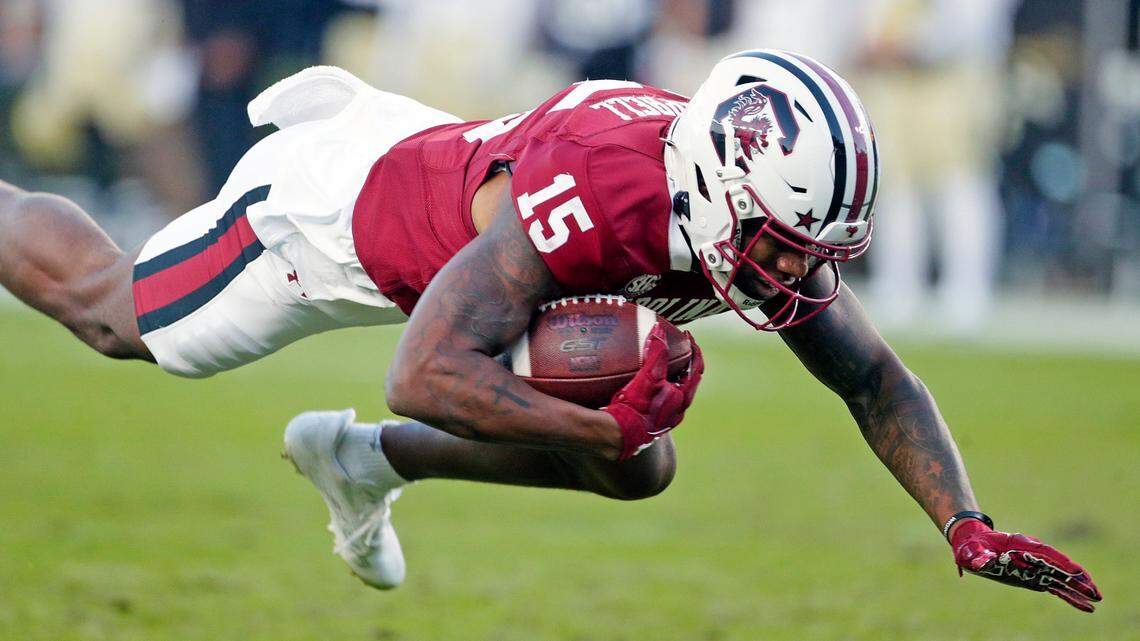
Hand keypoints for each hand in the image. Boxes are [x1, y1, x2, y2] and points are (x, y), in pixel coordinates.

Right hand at [602, 323, 702, 460]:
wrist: (619, 435)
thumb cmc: (636, 407)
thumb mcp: (649, 376)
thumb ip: (657, 353)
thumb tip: (659, 329)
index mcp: (682, 398)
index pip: (696, 368)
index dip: (694, 349)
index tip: (687, 335)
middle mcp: (678, 410)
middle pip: (687, 380)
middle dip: (683, 362)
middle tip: (676, 347)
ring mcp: (665, 418)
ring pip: (673, 392)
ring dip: (670, 376)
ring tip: (661, 363)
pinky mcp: (651, 423)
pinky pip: (660, 401)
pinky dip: (658, 388)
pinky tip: (645, 385)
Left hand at [951, 519, 1102, 611]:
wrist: (973, 545)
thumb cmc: (972, 547)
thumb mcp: (971, 550)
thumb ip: (978, 555)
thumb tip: (982, 562)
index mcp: (1020, 545)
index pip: (1046, 553)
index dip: (1061, 562)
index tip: (1075, 571)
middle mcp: (1032, 555)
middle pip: (1059, 566)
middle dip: (1077, 578)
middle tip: (1095, 591)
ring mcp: (1035, 567)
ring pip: (1061, 578)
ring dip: (1078, 588)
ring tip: (1096, 599)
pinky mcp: (1034, 577)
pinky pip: (1055, 587)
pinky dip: (1069, 596)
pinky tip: (1085, 606)